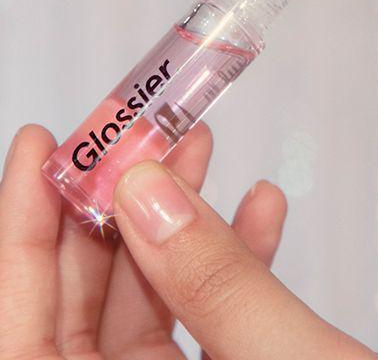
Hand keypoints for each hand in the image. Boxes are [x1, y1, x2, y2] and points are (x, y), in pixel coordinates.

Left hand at [0, 125, 377, 358]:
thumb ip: (214, 285)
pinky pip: (211, 323)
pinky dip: (234, 261)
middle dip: (114, 208)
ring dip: (180, 222)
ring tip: (202, 151)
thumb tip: (145, 191)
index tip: (45, 145)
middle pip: (83, 311)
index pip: (18, 337)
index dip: (19, 238)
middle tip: (139, 133)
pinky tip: (261, 210)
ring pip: (152, 307)